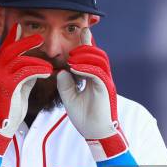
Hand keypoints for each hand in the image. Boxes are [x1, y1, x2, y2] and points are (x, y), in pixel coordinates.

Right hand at [0, 23, 52, 155]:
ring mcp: (0, 79)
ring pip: (18, 61)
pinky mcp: (7, 88)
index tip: (21, 27)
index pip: (5, 49)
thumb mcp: (18, 87)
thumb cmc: (11, 108)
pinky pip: (24, 73)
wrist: (1, 126)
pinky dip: (37, 70)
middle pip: (9, 49)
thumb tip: (35, 66)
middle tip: (39, 37)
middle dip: (24, 42)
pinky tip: (47, 72)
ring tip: (49, 65)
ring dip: (36, 60)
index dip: (12, 37)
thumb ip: (24, 75)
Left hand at [56, 28, 127, 160]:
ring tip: (71, 58)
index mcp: (96, 78)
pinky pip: (98, 73)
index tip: (81, 31)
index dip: (87, 44)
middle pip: (98, 54)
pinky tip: (74, 67)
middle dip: (86, 46)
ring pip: (100, 60)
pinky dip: (86, 68)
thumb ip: (65, 85)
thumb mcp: (70, 99)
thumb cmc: (86, 119)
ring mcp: (106, 82)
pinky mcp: (106, 89)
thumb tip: (61, 71)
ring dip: (85, 56)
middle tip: (72, 48)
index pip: (92, 57)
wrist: (96, 134)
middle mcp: (103, 78)